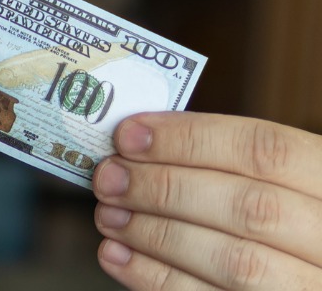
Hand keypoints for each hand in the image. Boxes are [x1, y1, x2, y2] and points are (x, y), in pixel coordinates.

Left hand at [92, 112, 321, 288]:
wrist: (306, 269)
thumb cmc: (283, 215)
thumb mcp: (279, 177)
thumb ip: (225, 161)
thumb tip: (141, 141)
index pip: (264, 150)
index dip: (190, 139)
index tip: (129, 134)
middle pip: (247, 207)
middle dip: (164, 188)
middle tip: (108, 176)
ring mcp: (313, 289)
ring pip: (234, 262)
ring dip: (155, 234)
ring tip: (108, 214)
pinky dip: (156, 280)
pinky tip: (117, 256)